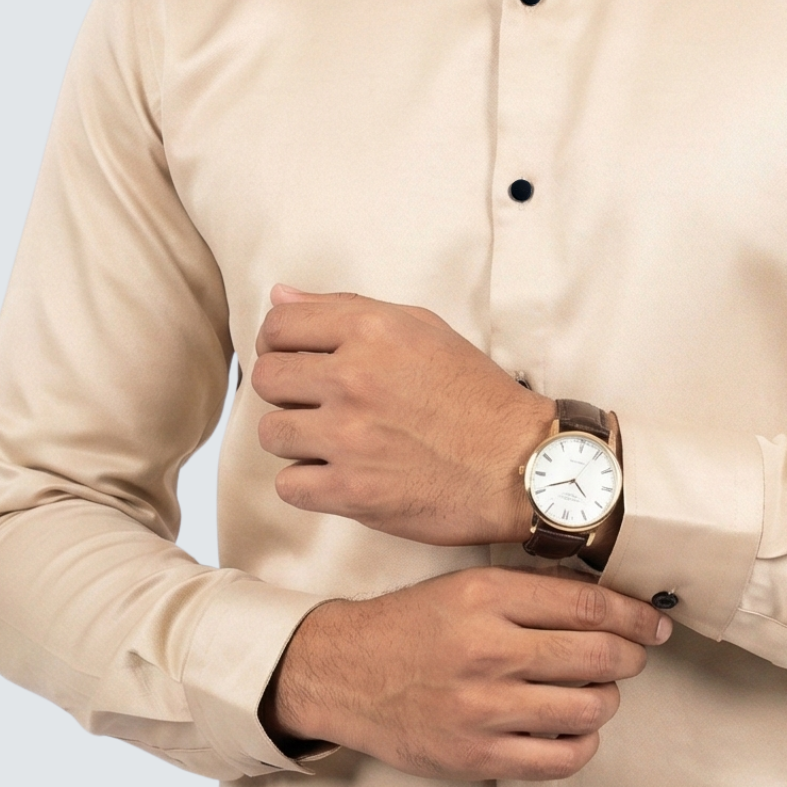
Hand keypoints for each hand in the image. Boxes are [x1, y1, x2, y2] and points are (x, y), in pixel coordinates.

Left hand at [253, 287, 553, 544]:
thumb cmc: (475, 395)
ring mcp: (349, 438)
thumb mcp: (423, 330)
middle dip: (288, 391)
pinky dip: (309, 483)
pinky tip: (341, 474)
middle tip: (319, 403)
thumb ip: (346, 308)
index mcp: (372, 331)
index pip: (279, 325)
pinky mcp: (351, 492)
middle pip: (267, 379)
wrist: (519, 463)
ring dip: (297, 438)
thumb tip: (280, 294)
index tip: (297, 358)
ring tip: (336, 440)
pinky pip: (288, 485)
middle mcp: (354, 379)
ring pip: (271, 432)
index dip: (280, 342)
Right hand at [263, 568, 671, 780]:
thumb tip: (607, 602)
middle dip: (630, 657)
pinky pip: (560, 758)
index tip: (654, 625)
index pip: (588, 605)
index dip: (634, 617)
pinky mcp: (477, 756)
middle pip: (598, 657)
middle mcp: (488, 650)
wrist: (345, 673)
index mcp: (488, 597)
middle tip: (632, 657)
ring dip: (606, 699)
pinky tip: (573, 728)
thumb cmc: (413, 626)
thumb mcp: (468, 586)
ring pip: (588, 709)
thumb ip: (532, 592)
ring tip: (596, 692)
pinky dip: (582, 743)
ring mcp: (483, 708)